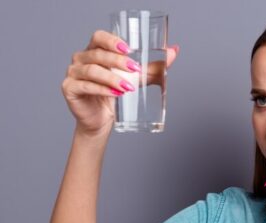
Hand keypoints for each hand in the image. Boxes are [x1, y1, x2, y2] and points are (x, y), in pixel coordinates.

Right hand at [61, 30, 178, 136]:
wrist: (102, 121)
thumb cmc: (117, 96)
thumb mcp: (137, 79)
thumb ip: (154, 66)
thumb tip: (174, 51)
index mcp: (95, 51)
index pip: (99, 37)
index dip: (112, 40)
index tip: (128, 48)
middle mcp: (81, 59)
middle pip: (98, 54)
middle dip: (118, 61)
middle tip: (135, 70)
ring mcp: (73, 74)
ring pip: (92, 70)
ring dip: (112, 78)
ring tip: (128, 87)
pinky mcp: (69, 89)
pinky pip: (85, 86)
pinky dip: (101, 89)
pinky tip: (115, 93)